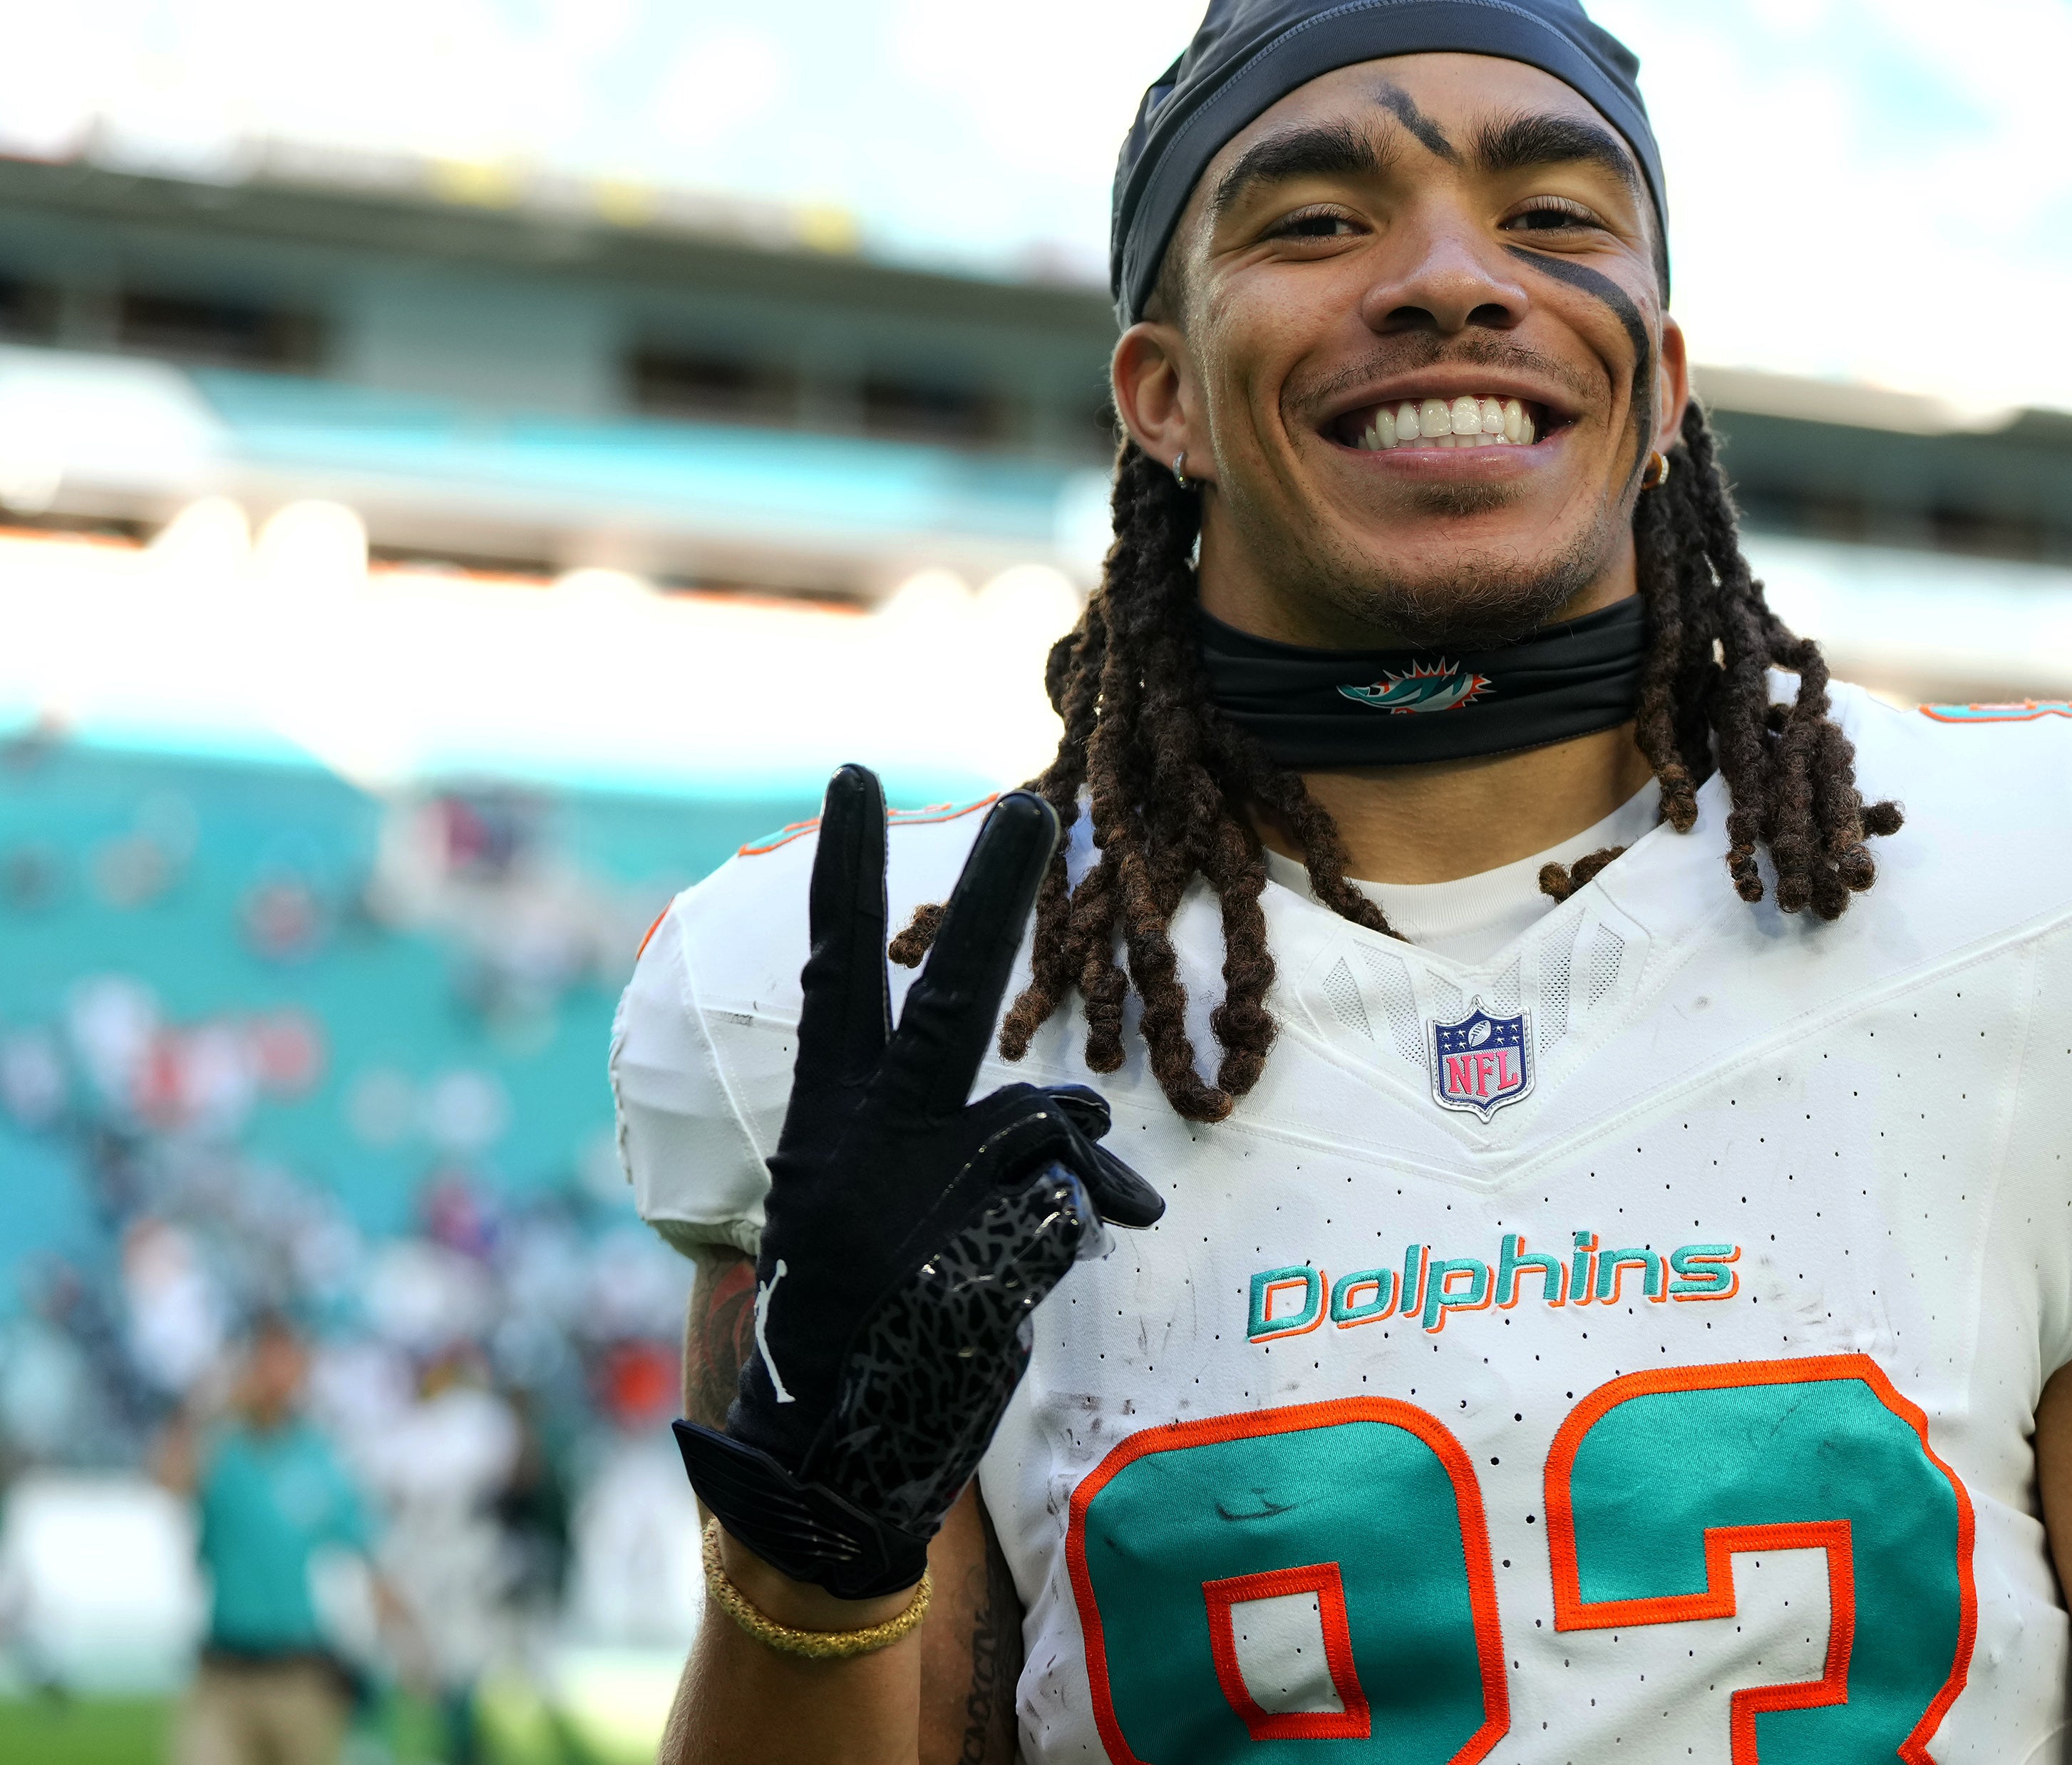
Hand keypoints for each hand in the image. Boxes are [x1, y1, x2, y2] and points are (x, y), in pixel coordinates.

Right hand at [674, 768, 1162, 1599]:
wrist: (834, 1458)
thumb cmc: (868, 1322)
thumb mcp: (896, 1212)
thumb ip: (980, 1140)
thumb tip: (1079, 1114)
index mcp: (826, 1122)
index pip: (836, 974)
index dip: (847, 878)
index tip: (855, 776)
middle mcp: (863, 1144)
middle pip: (940, 999)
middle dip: (994, 902)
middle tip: (1035, 806)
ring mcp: (917, 1198)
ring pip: (1041, 1119)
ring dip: (1072, 1160)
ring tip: (1067, 1220)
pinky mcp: (975, 1251)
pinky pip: (1071, 1208)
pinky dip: (1082, 1232)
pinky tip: (1049, 1277)